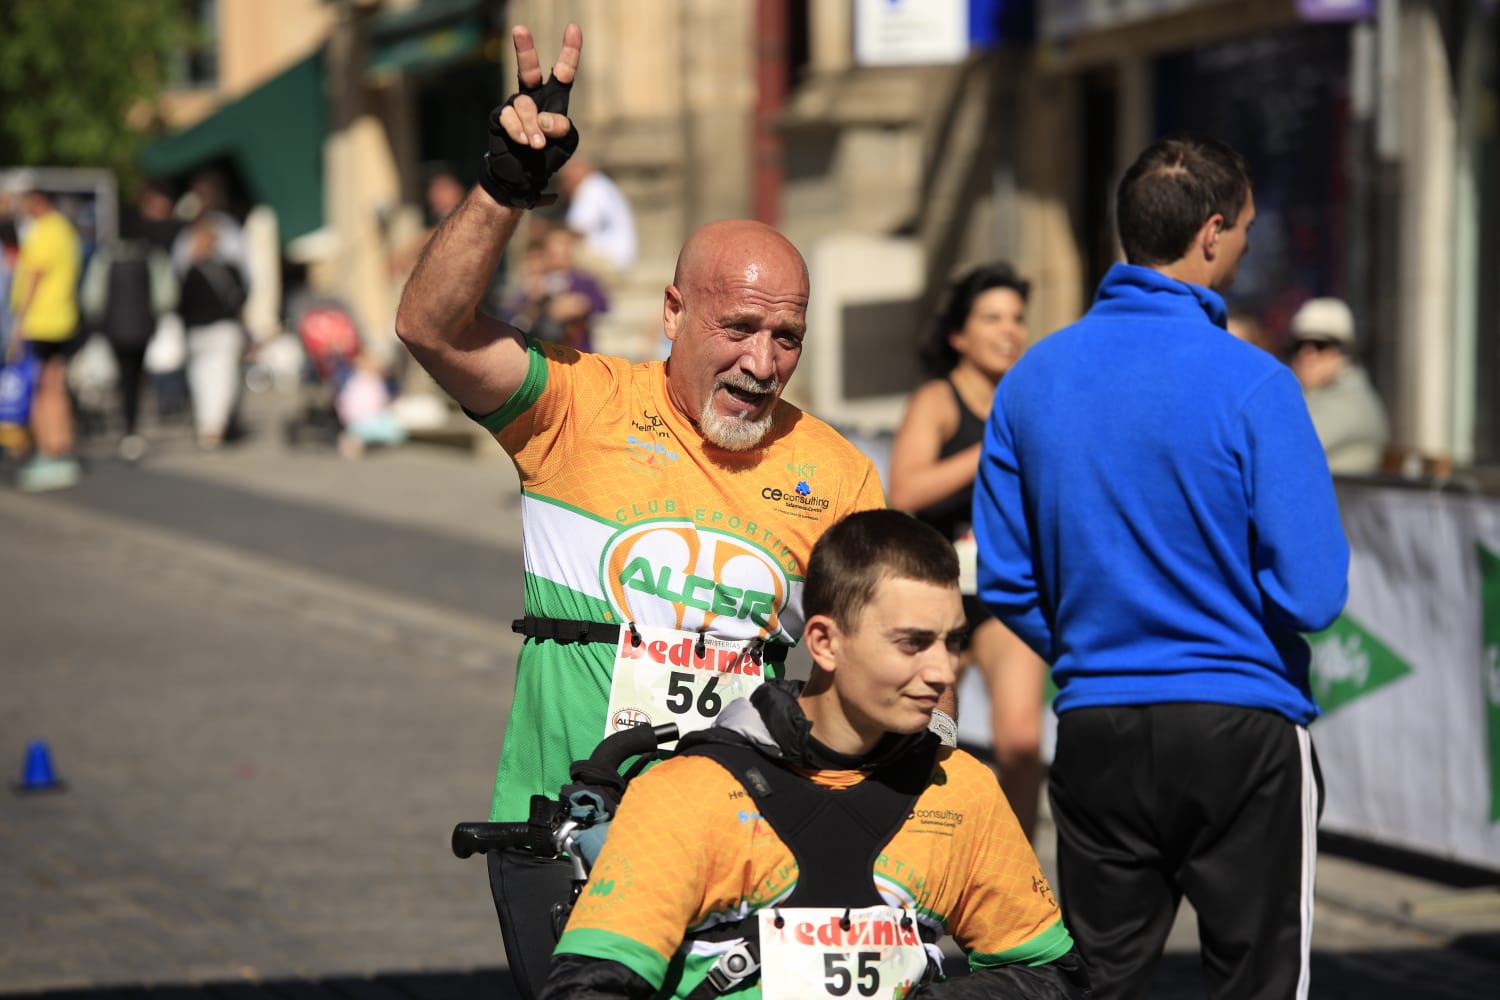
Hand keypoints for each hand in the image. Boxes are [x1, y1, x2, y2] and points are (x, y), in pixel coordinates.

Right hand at [480, 24, 582, 208]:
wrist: (522, 177)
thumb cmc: (548, 157)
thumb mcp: (566, 143)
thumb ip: (562, 128)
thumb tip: (544, 119)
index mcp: (554, 100)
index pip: (563, 73)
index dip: (569, 52)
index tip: (573, 29)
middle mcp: (533, 98)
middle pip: (528, 70)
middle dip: (524, 49)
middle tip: (519, 29)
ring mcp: (514, 107)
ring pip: (523, 104)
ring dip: (532, 125)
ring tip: (537, 144)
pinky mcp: (499, 118)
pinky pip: (508, 116)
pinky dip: (518, 130)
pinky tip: (523, 142)